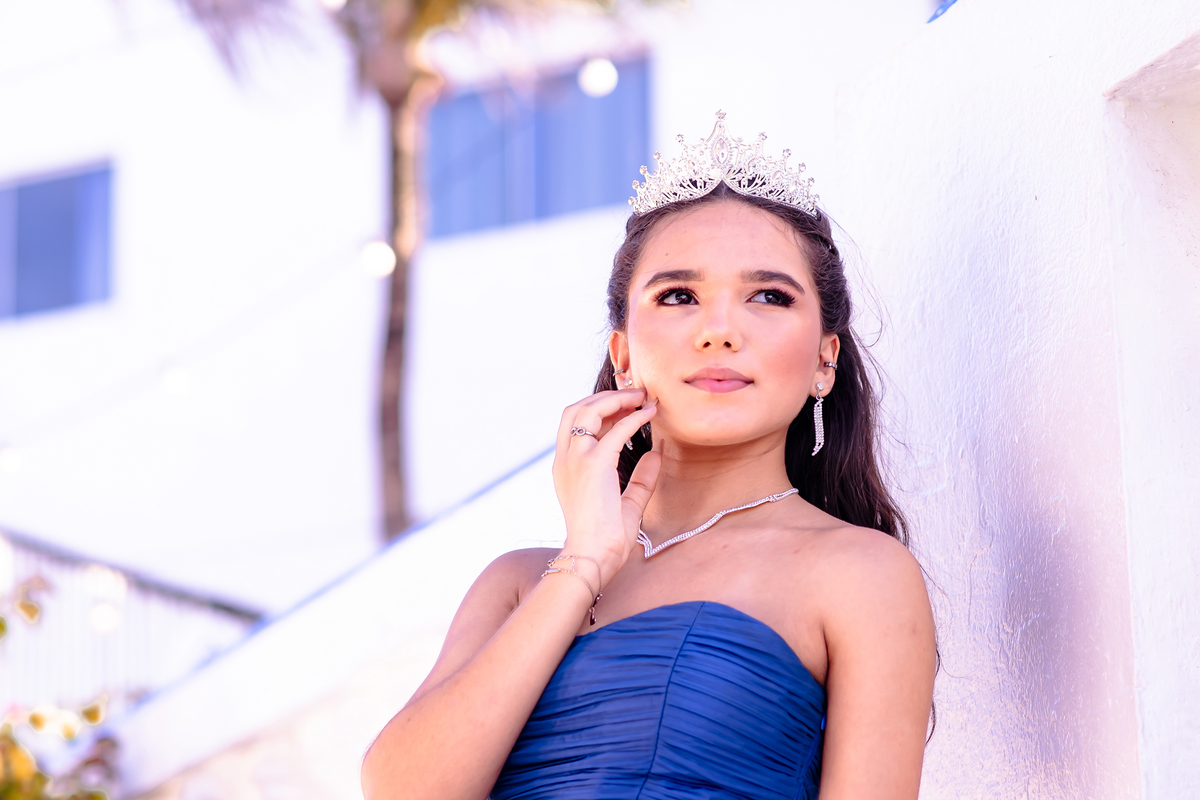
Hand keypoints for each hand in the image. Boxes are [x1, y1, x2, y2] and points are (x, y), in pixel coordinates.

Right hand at [552, 389, 661, 581]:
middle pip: (575, 410)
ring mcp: (576, 460)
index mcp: (566, 468)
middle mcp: (565, 460)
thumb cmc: (605, 540)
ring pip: (587, 411)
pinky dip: (634, 418)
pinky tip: (650, 414)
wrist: (592, 558)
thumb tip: (658, 453)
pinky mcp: (593, 465)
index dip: (599, 410)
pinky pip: (616, 430)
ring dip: (615, 399)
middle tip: (634, 396)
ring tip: (641, 397)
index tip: (625, 407)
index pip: (575, 425)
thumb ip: (642, 478)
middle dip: (603, 397)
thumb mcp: (627, 503)